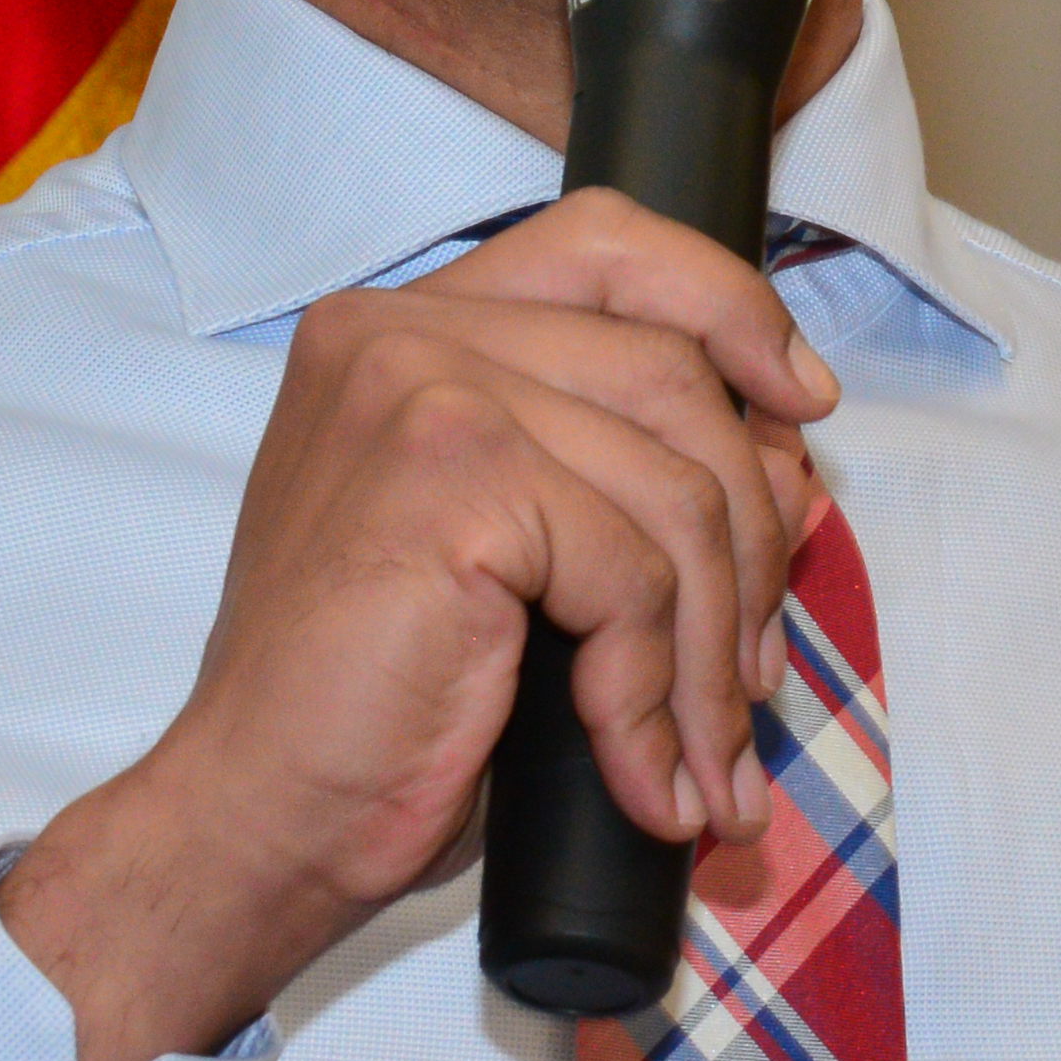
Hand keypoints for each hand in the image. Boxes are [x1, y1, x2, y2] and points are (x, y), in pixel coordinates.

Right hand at [2, 192, 835, 1060]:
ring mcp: (419, 389)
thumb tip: (793, 466)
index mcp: (402, 328)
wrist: (256, 817)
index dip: (729, 306)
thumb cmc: (372, 707)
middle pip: (672, 372)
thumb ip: (613, 475)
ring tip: (709, 756)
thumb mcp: (509, 555)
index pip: (606, 243)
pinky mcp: (449, 476)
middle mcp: (398, 329)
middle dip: (752, 535)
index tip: (804, 406)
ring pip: (675, 487)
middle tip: (752, 673)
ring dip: (716, 645)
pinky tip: (642, 774)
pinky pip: (632, 574)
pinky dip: (655, 695)